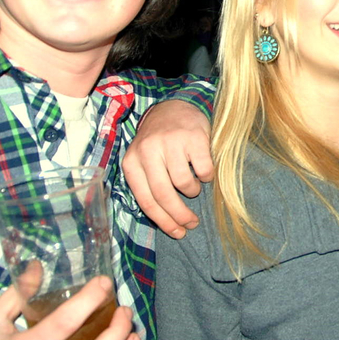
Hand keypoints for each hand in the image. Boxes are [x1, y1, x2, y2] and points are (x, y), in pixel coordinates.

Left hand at [122, 100, 213, 237]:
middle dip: (180, 215)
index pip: (146, 200)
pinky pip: (203, 169)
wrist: (173, 107)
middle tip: (191, 223)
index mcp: (132, 162)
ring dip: (192, 191)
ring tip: (194, 186)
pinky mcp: (192, 136)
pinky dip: (206, 176)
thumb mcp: (144, 162)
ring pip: (184, 183)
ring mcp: (170, 142)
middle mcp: (147, 151)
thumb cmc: (159, 143)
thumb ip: (148, 186)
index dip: (163, 221)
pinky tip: (203, 171)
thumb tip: (165, 221)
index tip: (178, 232)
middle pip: (164, 195)